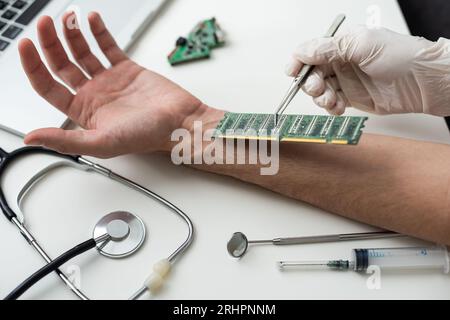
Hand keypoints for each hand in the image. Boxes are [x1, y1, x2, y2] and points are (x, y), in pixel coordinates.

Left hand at [20, 12, 218, 157]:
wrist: (180, 121)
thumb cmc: (148, 135)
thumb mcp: (103, 142)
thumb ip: (67, 141)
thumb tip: (32, 138)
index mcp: (84, 112)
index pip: (48, 86)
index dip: (33, 66)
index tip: (26, 45)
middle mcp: (94, 95)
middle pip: (62, 65)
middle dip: (49, 43)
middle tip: (45, 24)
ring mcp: (110, 80)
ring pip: (83, 52)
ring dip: (71, 34)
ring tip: (67, 18)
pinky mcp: (128, 69)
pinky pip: (108, 47)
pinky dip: (99, 32)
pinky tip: (92, 20)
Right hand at [285, 27, 449, 115]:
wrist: (422, 82)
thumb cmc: (401, 56)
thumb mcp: (361, 45)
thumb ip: (328, 48)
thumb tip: (301, 51)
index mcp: (342, 44)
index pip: (311, 52)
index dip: (299, 62)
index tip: (292, 72)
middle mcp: (341, 61)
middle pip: (312, 73)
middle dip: (310, 83)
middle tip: (318, 88)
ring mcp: (346, 80)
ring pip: (320, 90)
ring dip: (320, 97)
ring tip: (331, 100)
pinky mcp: (351, 97)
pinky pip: (332, 103)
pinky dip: (331, 107)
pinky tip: (338, 107)